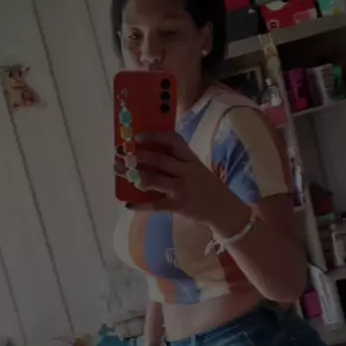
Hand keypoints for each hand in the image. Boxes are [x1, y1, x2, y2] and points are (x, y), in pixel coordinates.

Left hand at [114, 131, 228, 220]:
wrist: (224, 209)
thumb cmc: (205, 186)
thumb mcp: (196, 168)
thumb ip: (178, 161)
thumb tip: (148, 153)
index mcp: (191, 159)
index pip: (174, 141)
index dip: (155, 137)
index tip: (139, 136)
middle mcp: (187, 171)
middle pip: (160, 160)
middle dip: (138, 156)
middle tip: (122, 154)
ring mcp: (182, 189)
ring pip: (155, 179)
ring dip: (135, 175)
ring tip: (121, 171)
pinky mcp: (178, 206)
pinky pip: (155, 205)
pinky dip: (140, 205)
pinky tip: (128, 205)